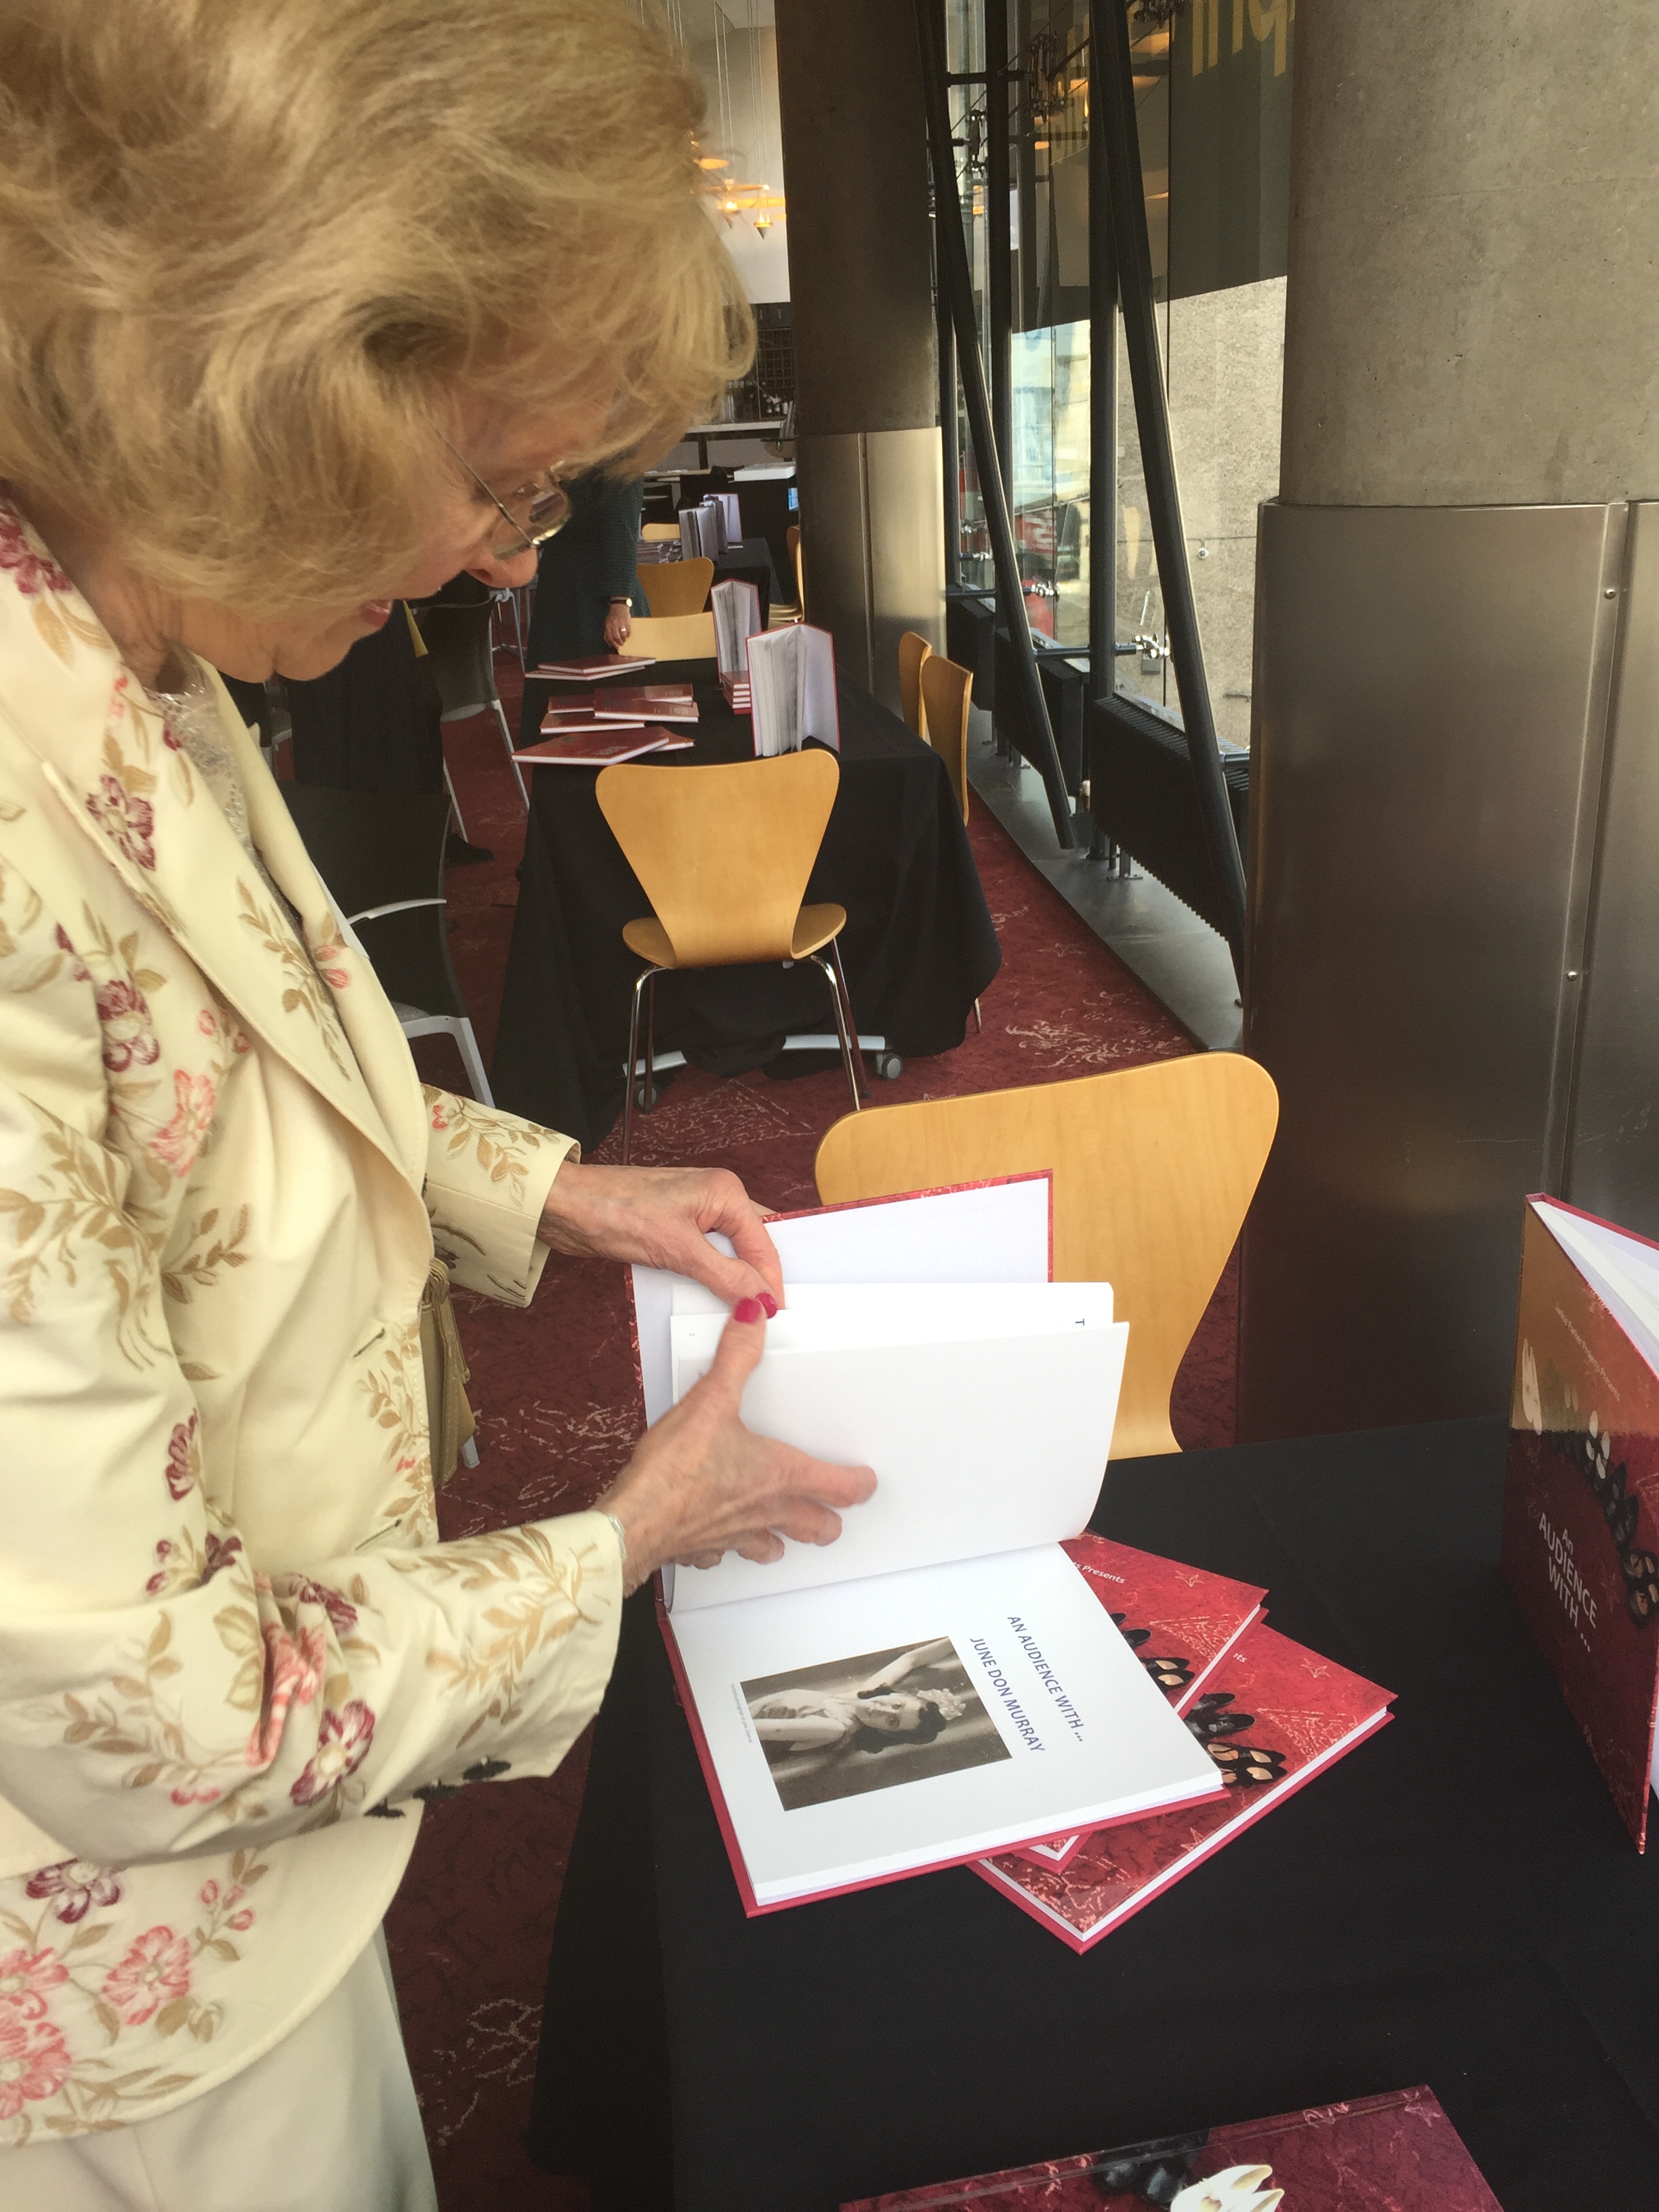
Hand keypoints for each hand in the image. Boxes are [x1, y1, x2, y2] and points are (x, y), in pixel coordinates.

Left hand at [538, 1161, 782, 1307]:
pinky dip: (709, 1280)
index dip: (771, 1280)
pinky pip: (704, 1259)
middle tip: (766, 1316)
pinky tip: (711, 1301)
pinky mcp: (674, 1230)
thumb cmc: (614, 1210)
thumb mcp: (678, 1249)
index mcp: (725, 1191)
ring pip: (729, 1255)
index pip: (764, 1241)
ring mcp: (695, 1214)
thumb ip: (725, 1275)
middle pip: (751, 1245)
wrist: (563, 1208)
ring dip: (733, 1282)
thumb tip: (761, 1300)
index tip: (776, 1315)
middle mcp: (715, 1198)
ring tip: (742, 1313)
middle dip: (757, 1279)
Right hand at [598, 1301, 875, 1589]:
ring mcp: (735, 1535)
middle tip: (834, 1515)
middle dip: (828, 1520)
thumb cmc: (676, 1470)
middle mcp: (764, 1510)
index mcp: (778, 1474)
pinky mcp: (701, 1548)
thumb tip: (755, 1316)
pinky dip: (727, 1546)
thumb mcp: (710, 1399)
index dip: (858, 1484)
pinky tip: (718, 1538)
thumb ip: (737, 1356)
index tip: (866, 1481)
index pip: (838, 1486)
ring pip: (773, 1547)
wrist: (634, 1521)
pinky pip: (723, 1553)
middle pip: (815, 1526)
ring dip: (783, 1538)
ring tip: (784, 1533)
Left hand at [603, 600, 631, 648]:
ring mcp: (621, 623)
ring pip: (623, 635)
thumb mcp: (607, 623)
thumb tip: (609, 643)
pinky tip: (627, 635)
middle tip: (621, 644)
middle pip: (617, 637)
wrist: (619, 606)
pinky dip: (628, 634)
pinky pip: (628, 631)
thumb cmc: (612, 617)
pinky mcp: (627, 622)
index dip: (613, 644)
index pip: (610, 637)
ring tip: (624, 640)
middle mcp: (614, 625)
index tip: (616, 647)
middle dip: (619, 642)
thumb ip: (607, 633)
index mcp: (608, 626)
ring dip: (624, 639)